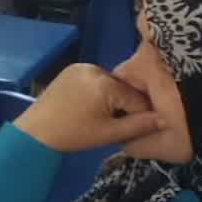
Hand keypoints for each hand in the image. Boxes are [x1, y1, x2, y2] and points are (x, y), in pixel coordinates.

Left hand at [15, 64, 164, 153]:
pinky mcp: (72, 70)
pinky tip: (92, 107)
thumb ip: (139, 125)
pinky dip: (100, 91)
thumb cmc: (73, 134)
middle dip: (126, 105)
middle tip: (117, 123)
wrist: (35, 132)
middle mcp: (95, 69)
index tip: (136, 128)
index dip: (140, 115)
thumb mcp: (109, 133)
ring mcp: (81, 67)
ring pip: (111, 83)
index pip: (136, 98)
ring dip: (113, 98)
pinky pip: (96, 79)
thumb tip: (165, 119)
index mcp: (105, 83)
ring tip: (103, 117)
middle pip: (124, 88)